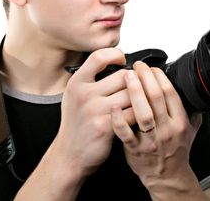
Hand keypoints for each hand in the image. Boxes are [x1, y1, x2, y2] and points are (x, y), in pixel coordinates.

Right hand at [53, 48, 133, 177]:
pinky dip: (139, 115)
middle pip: (123, 76)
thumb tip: (115, 62)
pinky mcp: (106, 127)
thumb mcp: (74, 94)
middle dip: (134, 81)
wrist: (70, 154)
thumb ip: (90, 78)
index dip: (115, 55)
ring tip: (139, 103)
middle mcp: (84, 94)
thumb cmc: (76, 124)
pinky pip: (133, 113)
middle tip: (136, 87)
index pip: (99, 56)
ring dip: (140, 99)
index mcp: (77, 82)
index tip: (123, 61)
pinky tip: (137, 117)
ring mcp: (95, 110)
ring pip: (132, 94)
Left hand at [110, 61, 202, 196]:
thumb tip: (191, 88)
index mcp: (179, 122)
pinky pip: (126, 133)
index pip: (170, 92)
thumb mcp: (191, 129)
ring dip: (134, 91)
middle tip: (137, 66)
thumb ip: (190, 109)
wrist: (167, 176)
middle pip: (156, 97)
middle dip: (145, 77)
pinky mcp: (135, 149)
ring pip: (143, 112)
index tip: (150, 67)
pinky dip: (119, 119)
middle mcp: (167, 129)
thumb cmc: (176, 150)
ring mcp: (151, 140)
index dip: (159, 76)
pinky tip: (113, 106)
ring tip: (126, 76)